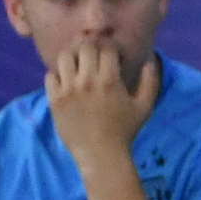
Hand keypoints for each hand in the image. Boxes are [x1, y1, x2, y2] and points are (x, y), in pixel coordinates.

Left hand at [42, 44, 155, 168]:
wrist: (100, 153)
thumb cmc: (124, 131)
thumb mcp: (145, 107)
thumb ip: (150, 82)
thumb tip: (149, 62)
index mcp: (109, 81)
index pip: (106, 49)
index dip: (110, 47)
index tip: (113, 54)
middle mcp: (86, 81)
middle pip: (83, 48)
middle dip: (90, 46)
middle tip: (94, 53)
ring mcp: (67, 89)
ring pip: (64, 57)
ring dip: (72, 55)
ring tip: (78, 62)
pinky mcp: (54, 99)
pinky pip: (50, 75)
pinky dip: (58, 73)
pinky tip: (67, 80)